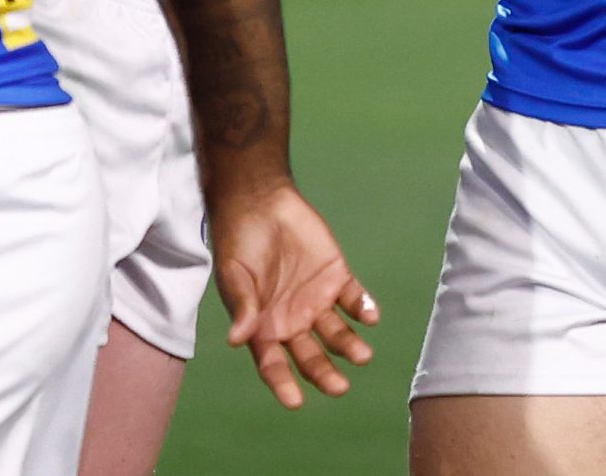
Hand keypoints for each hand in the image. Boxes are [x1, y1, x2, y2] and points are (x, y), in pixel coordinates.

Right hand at [210, 180, 378, 407]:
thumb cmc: (239, 243)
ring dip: (350, 345)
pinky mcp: (336, 278)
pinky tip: (369, 315)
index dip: (283, 384)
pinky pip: (354, 299)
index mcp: (264, 328)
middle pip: (311, 357)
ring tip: (362, 355)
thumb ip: (243, 307)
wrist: (259, 202)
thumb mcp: (235, 276)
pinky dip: (363, 308)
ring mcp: (316, 301)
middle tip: (339, 387)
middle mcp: (292, 321)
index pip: (274, 365)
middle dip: (324, 374)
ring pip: (337, 334)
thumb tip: (237, 340)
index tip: (295, 402)